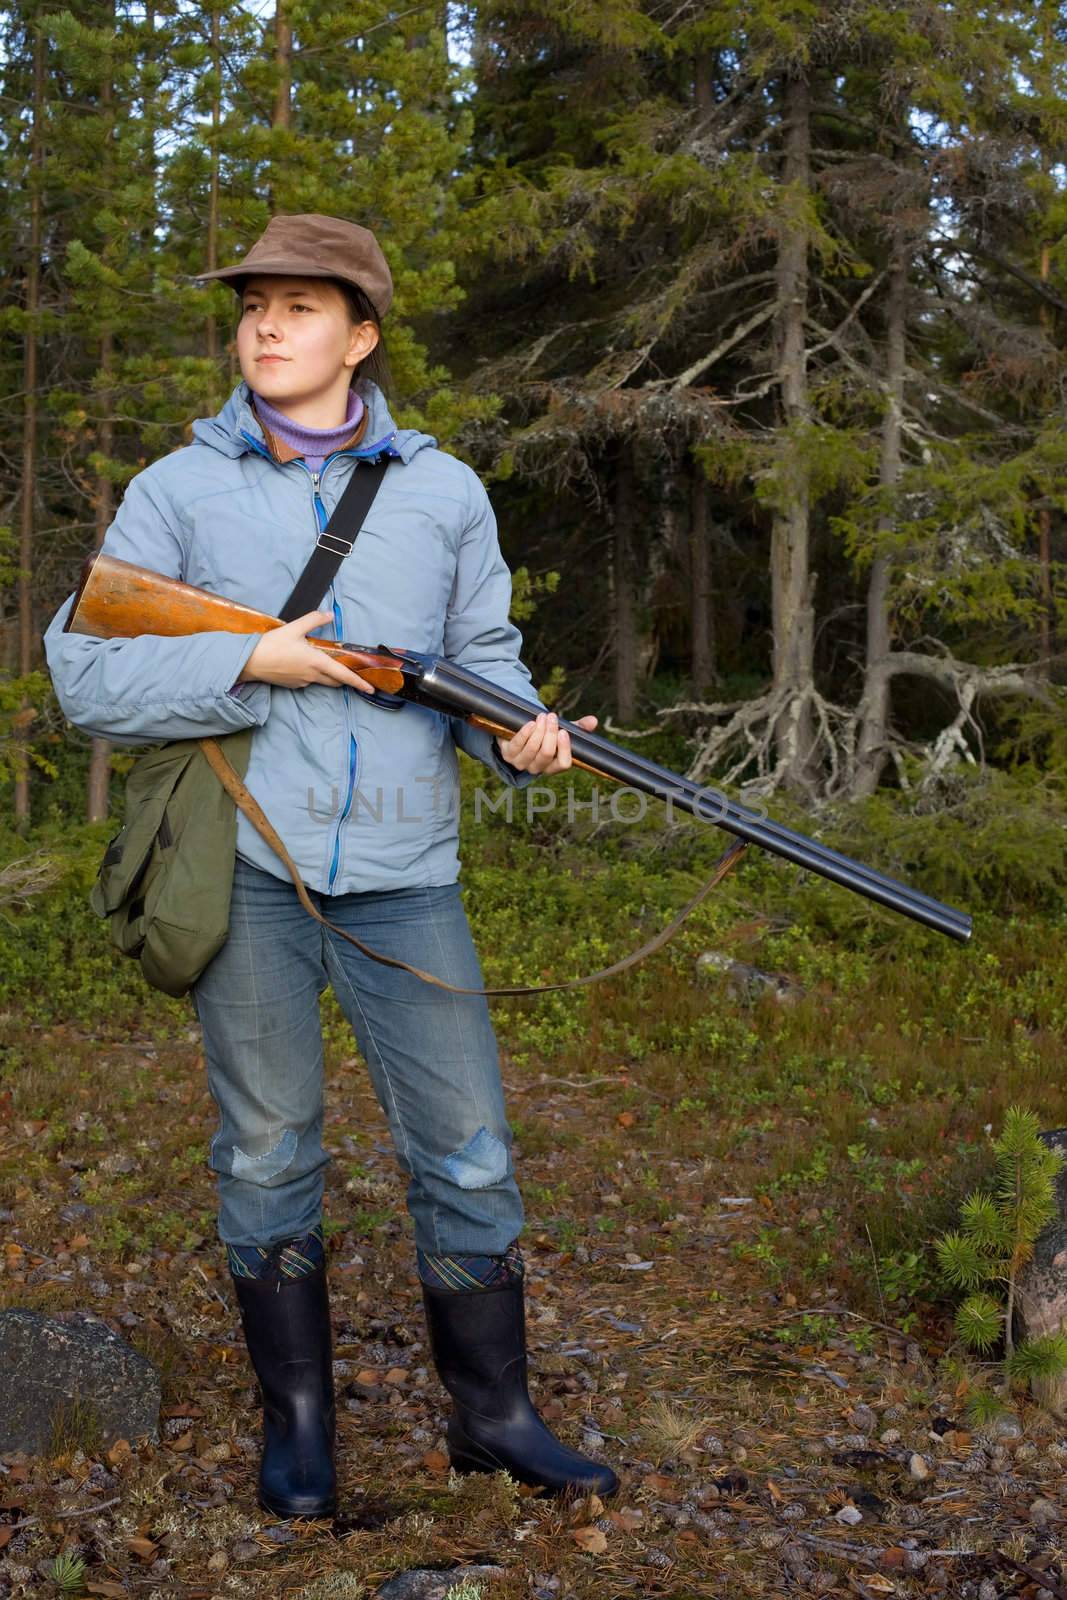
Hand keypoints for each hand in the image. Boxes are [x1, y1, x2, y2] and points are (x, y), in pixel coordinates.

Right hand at [238, 611, 376, 691]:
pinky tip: (302, 663)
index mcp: (316, 662)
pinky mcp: (293, 685)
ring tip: (324, 662)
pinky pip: (308, 680)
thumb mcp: (294, 627)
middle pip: (335, 680)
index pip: (343, 675)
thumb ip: (314, 620)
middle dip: (345, 678)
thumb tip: (330, 615)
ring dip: (328, 675)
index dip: (359, 682)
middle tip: (351, 672)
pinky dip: (312, 674)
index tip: (370, 689)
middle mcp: (312, 675)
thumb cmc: (272, 645)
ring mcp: (302, 682)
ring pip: (322, 680)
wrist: (250, 662)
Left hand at [495, 711, 597, 774]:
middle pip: (547, 754)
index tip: (565, 732)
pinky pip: (517, 745)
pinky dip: (525, 733)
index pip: (563, 764)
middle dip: (550, 734)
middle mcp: (537, 768)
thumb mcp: (560, 732)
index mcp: (553, 766)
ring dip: (539, 731)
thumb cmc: (543, 735)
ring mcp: (521, 763)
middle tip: (552, 717)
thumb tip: (593, 721)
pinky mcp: (508, 754)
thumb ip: (577, 728)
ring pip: (532, 749)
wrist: (516, 734)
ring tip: (542, 716)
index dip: (564, 749)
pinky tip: (531, 723)